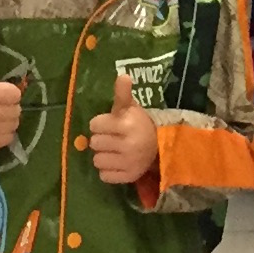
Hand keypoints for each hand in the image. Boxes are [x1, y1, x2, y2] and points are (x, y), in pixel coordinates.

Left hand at [87, 67, 159, 186]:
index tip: (109, 124)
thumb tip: (122, 75)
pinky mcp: (128, 177)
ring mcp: (128, 163)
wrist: (159, 146)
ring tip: (114, 151)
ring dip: (103, 156)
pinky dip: (108, 170)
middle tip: (112, 138)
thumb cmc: (138, 123)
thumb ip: (122, 93)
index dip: (100, 124)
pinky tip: (117, 162)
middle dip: (101, 139)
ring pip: (97, 161)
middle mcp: (128, 145)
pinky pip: (104, 176)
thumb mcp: (130, 107)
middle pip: (94, 143)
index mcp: (126, 125)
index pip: (94, 125)